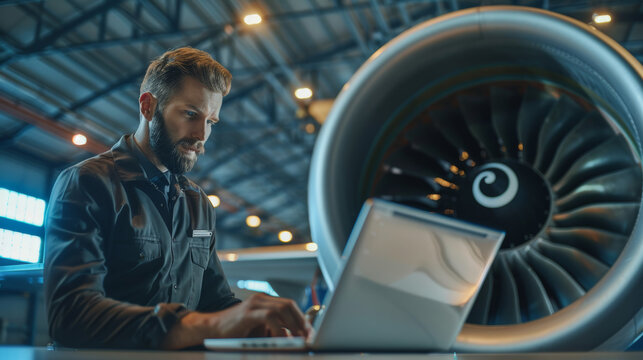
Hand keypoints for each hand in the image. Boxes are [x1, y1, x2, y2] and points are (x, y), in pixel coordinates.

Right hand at [162, 293, 311, 348]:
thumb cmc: (234, 332)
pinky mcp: (247, 312)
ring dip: (293, 325)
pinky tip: (282, 340)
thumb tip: (294, 338)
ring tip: (298, 339)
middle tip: (307, 336)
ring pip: (282, 308)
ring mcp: (254, 304)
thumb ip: (274, 329)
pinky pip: (270, 317)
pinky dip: (279, 329)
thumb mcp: (258, 329)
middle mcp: (260, 299)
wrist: (211, 329)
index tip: (309, 333)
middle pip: (289, 304)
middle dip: (300, 321)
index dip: (301, 318)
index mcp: (264, 301)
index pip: (289, 305)